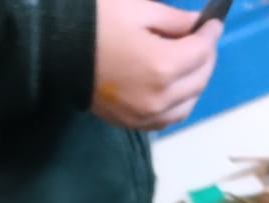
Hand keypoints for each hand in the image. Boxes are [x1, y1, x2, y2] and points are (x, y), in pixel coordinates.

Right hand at [92, 0, 221, 131]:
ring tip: (190, 63)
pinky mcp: (135, 124)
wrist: (56, 51)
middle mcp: (161, 98)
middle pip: (199, 80)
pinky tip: (175, 87)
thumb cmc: (95, 22)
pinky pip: (168, 119)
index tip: (212, 23)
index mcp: (163, 66)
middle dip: (206, 58)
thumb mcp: (137, 9)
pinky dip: (179, 103)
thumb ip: (172, 20)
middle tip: (203, 41)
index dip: (210, 35)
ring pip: (188, 104)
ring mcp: (148, 116)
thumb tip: (194, 25)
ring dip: (195, 83)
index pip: (201, 52)